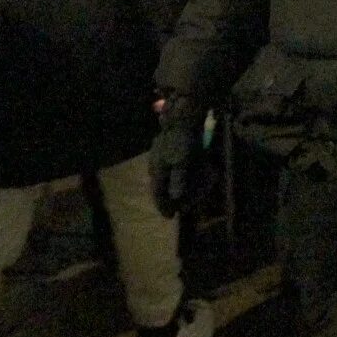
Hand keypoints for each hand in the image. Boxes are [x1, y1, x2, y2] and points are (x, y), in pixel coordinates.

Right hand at [149, 94, 210, 217]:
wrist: (180, 120)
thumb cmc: (182, 142)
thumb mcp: (183, 162)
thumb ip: (178, 179)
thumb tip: (175, 196)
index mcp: (158, 170)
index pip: (158, 193)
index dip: (163, 206)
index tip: (169, 217)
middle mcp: (154, 166)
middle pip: (156, 186)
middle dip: (162, 199)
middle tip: (169, 208)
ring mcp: (156, 157)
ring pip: (158, 177)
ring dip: (163, 188)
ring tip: (169, 196)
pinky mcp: (160, 151)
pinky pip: (161, 169)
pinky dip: (166, 177)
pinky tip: (170, 177)